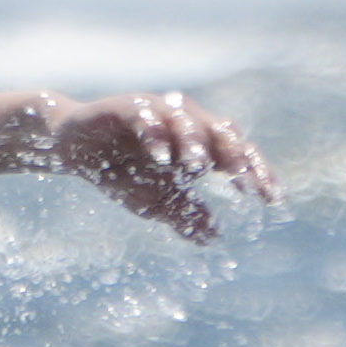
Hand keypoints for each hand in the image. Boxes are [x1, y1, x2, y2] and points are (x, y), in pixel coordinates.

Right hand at [50, 92, 277, 242]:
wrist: (74, 149)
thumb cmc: (122, 171)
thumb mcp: (156, 201)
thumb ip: (184, 215)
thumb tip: (214, 240)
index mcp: (200, 143)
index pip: (239, 153)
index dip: (258, 174)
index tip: (271, 200)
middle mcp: (185, 121)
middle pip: (222, 130)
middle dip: (234, 155)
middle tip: (243, 180)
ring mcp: (158, 111)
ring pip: (187, 119)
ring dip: (195, 142)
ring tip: (199, 167)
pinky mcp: (127, 107)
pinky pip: (146, 117)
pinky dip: (155, 135)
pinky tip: (160, 157)